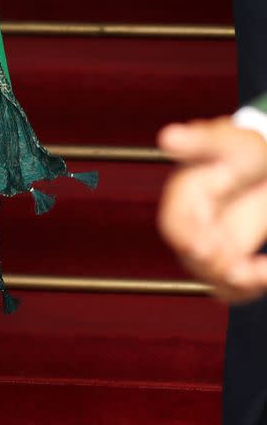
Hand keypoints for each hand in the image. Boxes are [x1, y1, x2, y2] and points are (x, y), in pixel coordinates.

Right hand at [158, 118, 266, 302]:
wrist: (262, 169)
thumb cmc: (242, 152)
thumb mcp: (227, 141)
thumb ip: (200, 141)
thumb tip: (167, 137)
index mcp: (185, 197)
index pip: (174, 224)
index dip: (185, 237)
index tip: (201, 246)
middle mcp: (193, 225)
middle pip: (191, 257)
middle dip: (210, 264)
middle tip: (234, 268)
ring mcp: (212, 245)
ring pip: (213, 276)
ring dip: (233, 279)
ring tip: (258, 273)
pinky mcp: (233, 261)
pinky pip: (235, 286)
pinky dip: (252, 285)